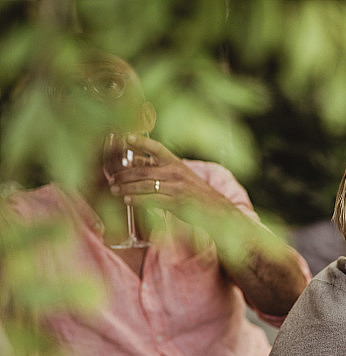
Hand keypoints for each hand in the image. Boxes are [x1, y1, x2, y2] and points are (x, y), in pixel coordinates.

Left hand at [108, 135, 228, 215]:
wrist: (215, 209)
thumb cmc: (195, 192)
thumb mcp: (181, 175)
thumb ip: (159, 168)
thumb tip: (135, 161)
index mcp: (176, 163)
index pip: (157, 148)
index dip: (141, 142)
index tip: (126, 137)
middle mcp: (175, 173)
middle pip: (143, 170)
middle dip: (124, 174)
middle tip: (111, 178)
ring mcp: (176, 187)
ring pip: (144, 185)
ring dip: (126, 187)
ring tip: (115, 190)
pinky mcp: (175, 202)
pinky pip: (151, 199)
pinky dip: (137, 200)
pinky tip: (128, 200)